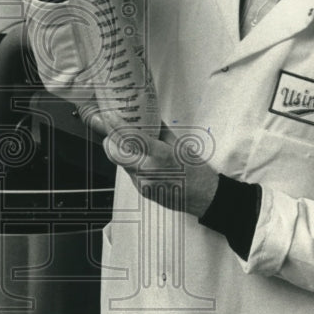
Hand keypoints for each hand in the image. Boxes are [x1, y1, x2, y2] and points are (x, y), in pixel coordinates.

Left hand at [83, 107, 219, 217]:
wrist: (204, 198)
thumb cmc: (197, 171)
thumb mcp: (180, 145)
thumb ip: (160, 131)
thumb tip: (147, 118)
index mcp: (160, 156)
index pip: (130, 138)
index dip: (116, 125)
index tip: (109, 115)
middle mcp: (147, 172)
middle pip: (115, 153)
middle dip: (110, 139)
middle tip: (112, 127)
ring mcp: (143, 184)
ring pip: (120, 163)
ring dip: (119, 150)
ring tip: (126, 139)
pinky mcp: (142, 191)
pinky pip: (129, 173)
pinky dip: (130, 162)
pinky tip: (138, 156)